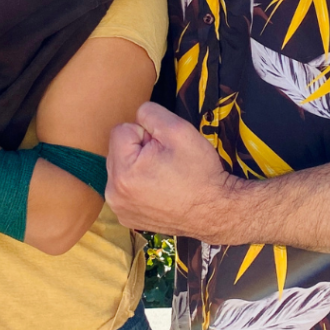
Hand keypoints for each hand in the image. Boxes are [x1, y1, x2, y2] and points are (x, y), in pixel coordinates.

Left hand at [105, 102, 240, 241]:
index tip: (164, 148)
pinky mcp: (127, 216)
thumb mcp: (178, 129)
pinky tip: (160, 191)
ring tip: (164, 176)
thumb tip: (137, 116)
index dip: (146, 133)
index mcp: (123, 172)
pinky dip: (140, 185)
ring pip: (122, 168)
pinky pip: (126, 188)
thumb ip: (150, 112)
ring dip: (138, 166)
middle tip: (166, 162)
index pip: (121, 130)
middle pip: (119, 150)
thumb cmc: (199, 171)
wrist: (215, 210)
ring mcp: (120, 208)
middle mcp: (114, 193)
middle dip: (140, 149)